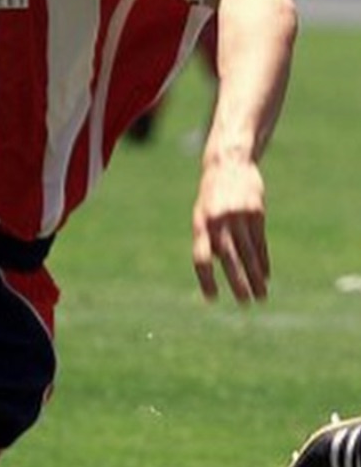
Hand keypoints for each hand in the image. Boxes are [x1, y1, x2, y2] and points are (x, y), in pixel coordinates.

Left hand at [191, 156, 268, 302]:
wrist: (229, 163)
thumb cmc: (211, 195)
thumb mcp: (202, 213)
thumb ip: (206, 238)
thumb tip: (213, 265)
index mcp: (200, 223)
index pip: (201, 257)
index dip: (206, 279)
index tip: (212, 299)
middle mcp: (218, 221)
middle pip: (228, 258)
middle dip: (237, 282)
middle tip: (244, 303)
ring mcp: (239, 216)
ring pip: (249, 253)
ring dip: (255, 277)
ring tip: (261, 296)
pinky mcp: (256, 212)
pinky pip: (260, 242)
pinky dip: (263, 261)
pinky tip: (266, 276)